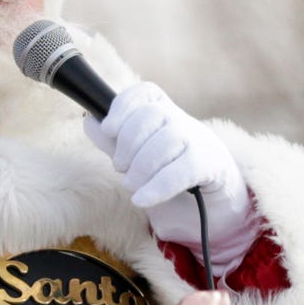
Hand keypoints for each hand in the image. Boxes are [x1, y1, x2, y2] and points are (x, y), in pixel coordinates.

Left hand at [84, 82, 261, 268]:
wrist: (213, 211)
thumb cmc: (173, 180)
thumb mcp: (139, 159)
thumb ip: (115, 142)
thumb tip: (90, 120)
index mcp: (166, 116)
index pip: (146, 93)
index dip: (123, 106)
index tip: (109, 129)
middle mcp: (184, 123)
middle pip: (152, 114)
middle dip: (128, 143)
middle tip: (120, 168)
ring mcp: (200, 142)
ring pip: (167, 139)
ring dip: (141, 167)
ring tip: (132, 186)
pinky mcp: (213, 166)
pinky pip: (184, 168)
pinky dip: (157, 186)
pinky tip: (142, 199)